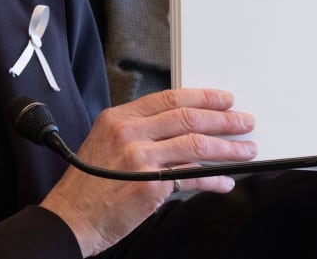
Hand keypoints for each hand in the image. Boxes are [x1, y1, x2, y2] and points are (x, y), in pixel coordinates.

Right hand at [40, 88, 256, 255]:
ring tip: (246, 150)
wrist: (70, 219)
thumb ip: (138, 131)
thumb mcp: (105, 143)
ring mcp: (139, 159)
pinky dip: (214, 180)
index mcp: (119, 118)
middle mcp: (129, 133)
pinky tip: (225, 182)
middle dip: (224, 119)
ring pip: (196, 146)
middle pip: (188, 118)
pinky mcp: (150, 187)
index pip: (169, 98)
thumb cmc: (88, 185)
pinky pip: (192, 178)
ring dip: (228, 149)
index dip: (203, 97)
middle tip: (244, 122)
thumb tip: (180, 127)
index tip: (224, 100)